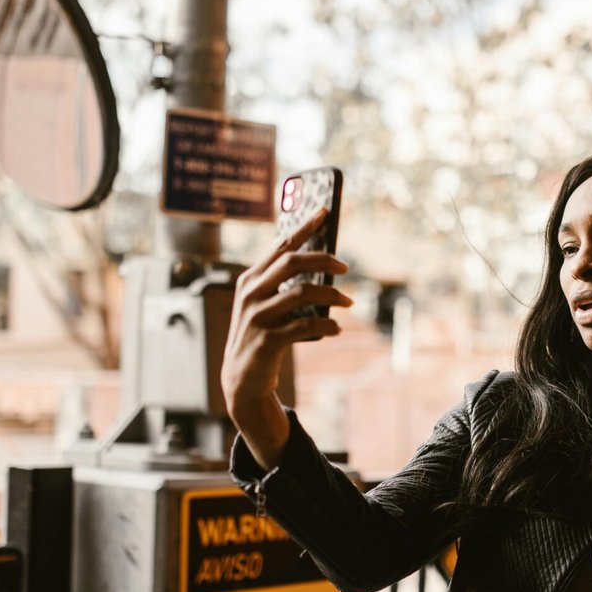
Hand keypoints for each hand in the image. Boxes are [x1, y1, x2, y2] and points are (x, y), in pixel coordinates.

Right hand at [221, 207, 351, 468]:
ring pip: (301, 294)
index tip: (325, 211)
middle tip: (346, 268)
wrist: (242, 380)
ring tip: (349, 303)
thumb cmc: (261, 335)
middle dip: (323, 260)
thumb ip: (283, 284)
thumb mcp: (264, 305)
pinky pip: (304, 325)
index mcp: (250, 279)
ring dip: (331, 296)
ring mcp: (256, 317)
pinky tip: (337, 328)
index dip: (304, 227)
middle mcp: (250, 293)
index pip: (280, 245)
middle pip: (292, 263)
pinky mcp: (266, 341)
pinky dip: (326, 325)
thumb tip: (323, 262)